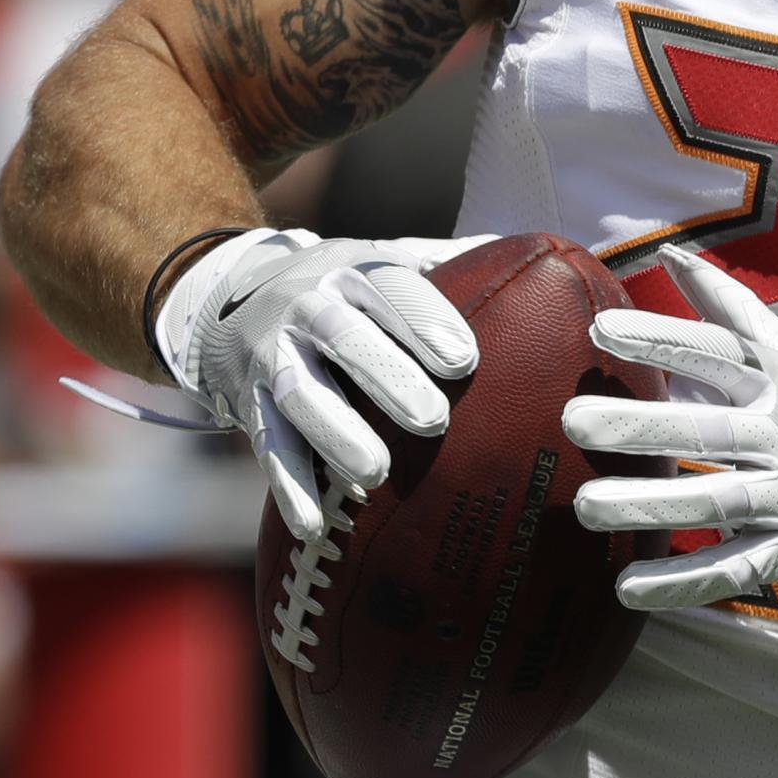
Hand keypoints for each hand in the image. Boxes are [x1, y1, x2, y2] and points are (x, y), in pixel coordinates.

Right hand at [156, 228, 475, 540]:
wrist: (233, 297)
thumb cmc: (342, 289)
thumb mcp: (383, 261)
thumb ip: (452, 261)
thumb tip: (543, 252)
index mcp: (354, 270)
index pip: (392, 288)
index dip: (425, 322)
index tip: (464, 362)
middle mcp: (308, 306)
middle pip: (345, 338)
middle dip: (388, 377)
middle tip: (434, 421)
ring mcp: (273, 353)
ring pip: (300, 393)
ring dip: (336, 433)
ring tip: (377, 472)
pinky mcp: (247, 400)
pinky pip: (268, 443)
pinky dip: (289, 485)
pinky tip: (314, 525)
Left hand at [563, 243, 777, 613]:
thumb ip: (727, 307)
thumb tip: (669, 254)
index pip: (716, 353)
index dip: (661, 337)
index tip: (600, 328)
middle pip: (706, 430)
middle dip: (639, 426)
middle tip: (572, 421)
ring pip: (713, 502)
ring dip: (648, 507)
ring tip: (585, 506)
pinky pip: (732, 569)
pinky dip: (681, 582)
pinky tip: (626, 587)